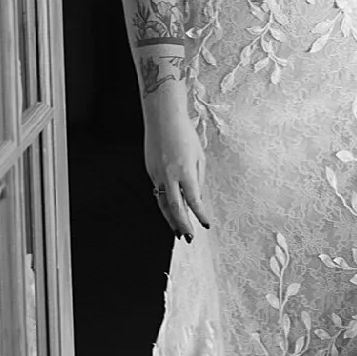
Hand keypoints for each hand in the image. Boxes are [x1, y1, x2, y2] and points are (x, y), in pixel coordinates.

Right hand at [142, 102, 212, 240]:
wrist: (163, 118)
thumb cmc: (184, 134)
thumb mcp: (199, 156)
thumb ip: (199, 178)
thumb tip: (197, 197)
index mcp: (185, 170)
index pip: (194, 200)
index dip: (200, 215)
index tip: (206, 224)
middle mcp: (170, 175)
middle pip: (175, 207)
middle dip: (182, 225)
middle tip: (188, 237)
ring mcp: (157, 174)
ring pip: (163, 203)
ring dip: (170, 220)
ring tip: (177, 231)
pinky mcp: (150, 171)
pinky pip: (158, 192)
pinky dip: (165, 204)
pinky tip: (170, 211)